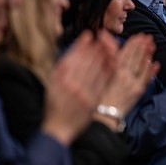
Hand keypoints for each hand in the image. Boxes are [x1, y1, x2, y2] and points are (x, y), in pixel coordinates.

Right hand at [42, 31, 117, 145]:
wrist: (59, 129)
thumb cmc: (54, 106)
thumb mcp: (51, 86)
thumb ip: (61, 70)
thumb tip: (74, 52)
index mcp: (59, 79)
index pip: (73, 56)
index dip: (82, 44)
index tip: (89, 35)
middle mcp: (71, 84)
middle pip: (87, 61)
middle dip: (97, 47)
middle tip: (104, 37)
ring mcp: (84, 93)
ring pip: (97, 70)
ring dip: (105, 56)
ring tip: (111, 46)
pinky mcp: (93, 101)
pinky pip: (103, 82)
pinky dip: (109, 70)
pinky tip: (114, 62)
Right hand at [97, 34, 158, 128]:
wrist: (104, 116)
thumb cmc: (97, 98)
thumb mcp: (99, 78)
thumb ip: (106, 63)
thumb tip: (111, 52)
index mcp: (113, 71)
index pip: (124, 53)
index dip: (131, 44)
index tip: (136, 36)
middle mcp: (124, 75)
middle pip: (134, 57)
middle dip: (141, 46)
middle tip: (147, 36)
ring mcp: (133, 83)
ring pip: (142, 65)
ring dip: (147, 54)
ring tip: (153, 44)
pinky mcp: (138, 91)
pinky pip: (146, 78)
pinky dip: (152, 70)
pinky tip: (156, 63)